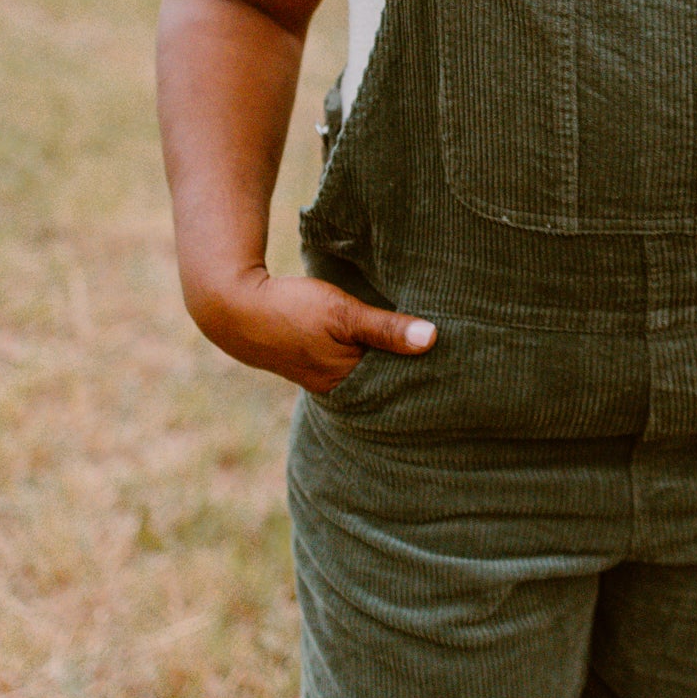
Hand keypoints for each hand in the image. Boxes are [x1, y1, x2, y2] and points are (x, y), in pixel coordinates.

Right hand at [192, 269, 436, 392]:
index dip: (429, 372)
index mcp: (349, 384)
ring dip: (396, 358)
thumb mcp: (343, 314)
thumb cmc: (292, 309)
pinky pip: (359, 361)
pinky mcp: (321, 362)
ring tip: (433, 347)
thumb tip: (431, 339)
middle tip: (457, 355)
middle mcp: (341, 388)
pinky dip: (376, 352)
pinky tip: (396, 341)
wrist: (236, 308)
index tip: (460, 361)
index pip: (402, 385)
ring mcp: (329, 377)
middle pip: (390, 381)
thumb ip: (386, 328)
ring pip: (375, 370)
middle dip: (416, 369)